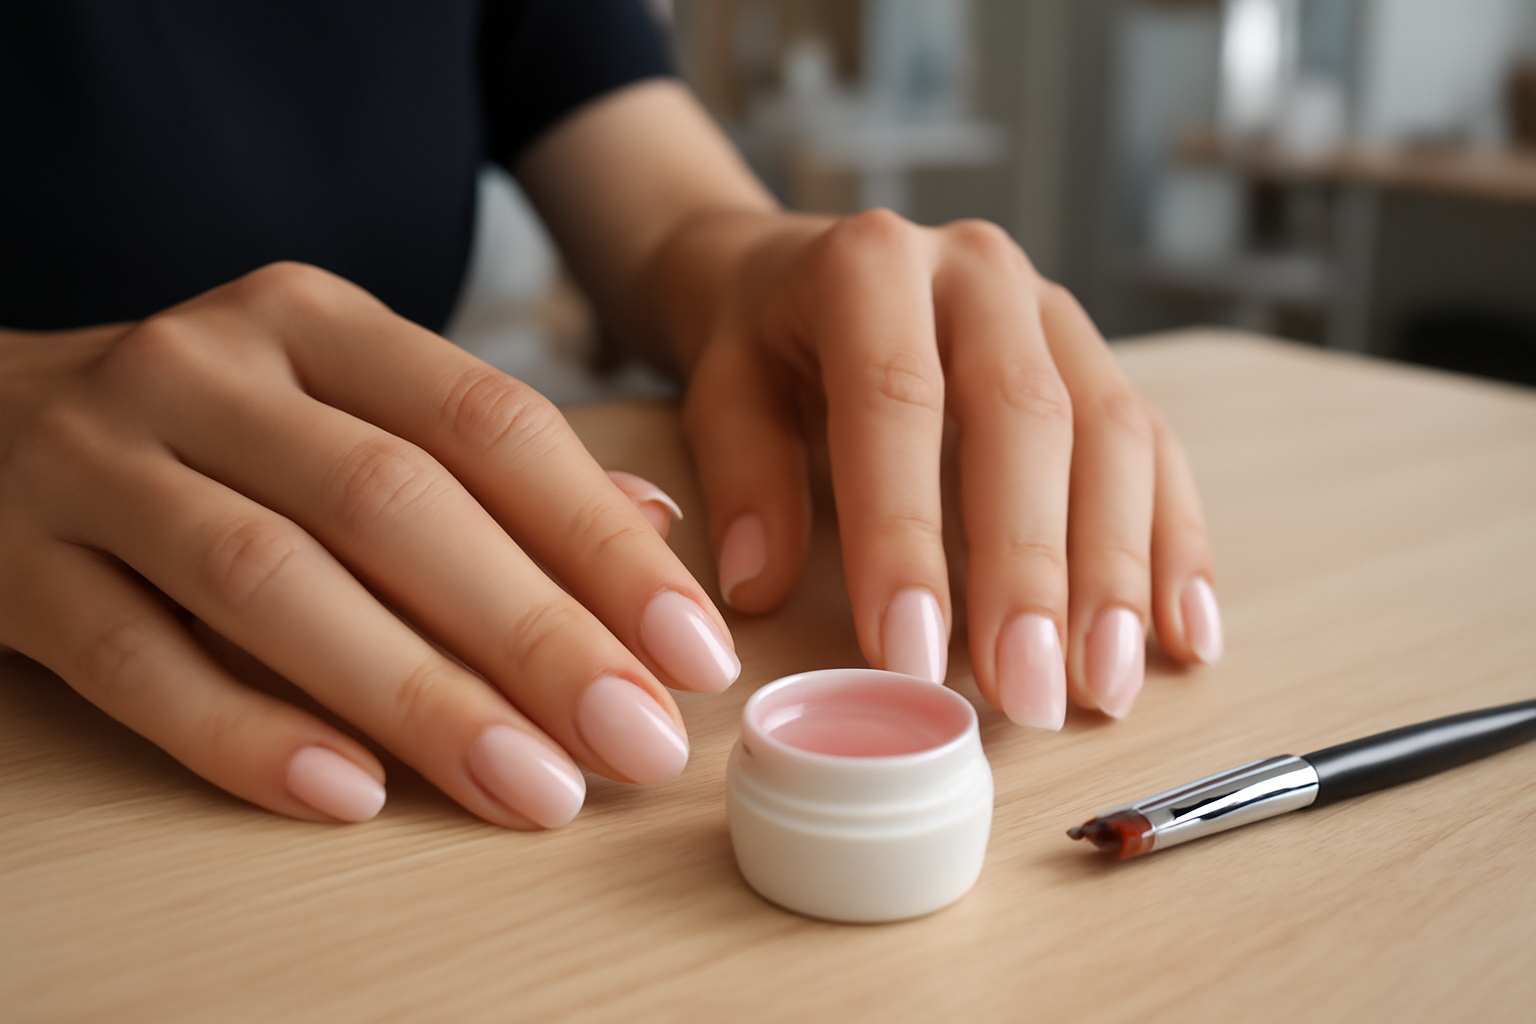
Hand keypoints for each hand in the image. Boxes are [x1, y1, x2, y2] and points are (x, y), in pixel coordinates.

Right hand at [0, 262, 738, 826]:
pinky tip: (352, 797)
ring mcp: (98, 461)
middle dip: (536, 635)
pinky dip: (245, 734)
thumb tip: (655, 527)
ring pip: (273, 583)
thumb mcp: (353, 404)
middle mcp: (209, 370)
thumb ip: (491, 463)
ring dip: (417, 697)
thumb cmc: (225, 429)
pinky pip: (137, 660)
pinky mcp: (16, 565)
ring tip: (534, 791)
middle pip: (397, 506)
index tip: (692, 651)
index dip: (599, 541)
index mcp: (317, 320)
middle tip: (639, 743)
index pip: (489, 423)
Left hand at [675, 210, 1220, 727]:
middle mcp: (979, 272)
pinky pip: (1158, 448)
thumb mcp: (721, 389)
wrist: (804, 267)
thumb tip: (760, 586)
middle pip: (1028, 421)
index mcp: (872, 265)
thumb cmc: (763, 341)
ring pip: (1112, 437)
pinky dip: (1175, 546)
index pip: (897, 403)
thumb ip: (744, 477)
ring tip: (1102, 687)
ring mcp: (1053, 312)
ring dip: (1117, 573)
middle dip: (1031, 572)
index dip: (905, 536)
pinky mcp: (1098, 359)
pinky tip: (1182, 636)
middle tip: (1027, 695)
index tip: (911, 656)